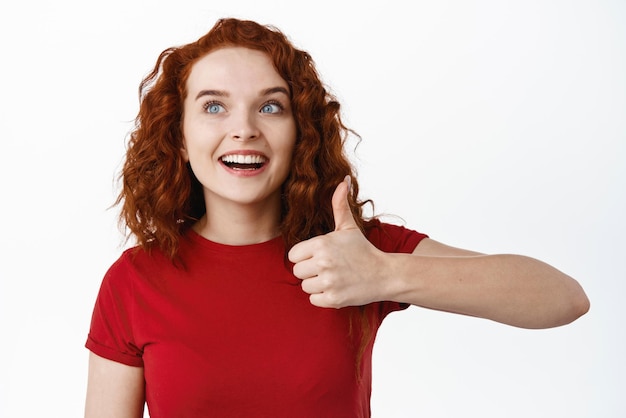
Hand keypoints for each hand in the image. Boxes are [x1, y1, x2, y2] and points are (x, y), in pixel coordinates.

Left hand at [288, 176, 386, 307]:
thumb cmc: (362, 250)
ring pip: (305, 286)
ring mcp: (329, 282)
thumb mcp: (349, 227)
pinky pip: (314, 299)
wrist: (384, 274)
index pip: (293, 255)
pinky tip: (337, 288)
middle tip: (327, 268)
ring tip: (333, 277)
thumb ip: (339, 205)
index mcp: (322, 244)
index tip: (318, 256)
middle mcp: (323, 263)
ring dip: (316, 284)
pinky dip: (323, 297)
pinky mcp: (333, 299)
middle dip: (310, 271)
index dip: (304, 256)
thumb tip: (342, 181)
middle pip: (297, 272)